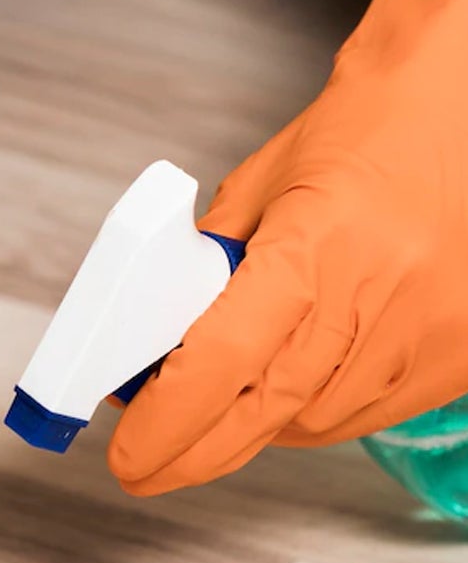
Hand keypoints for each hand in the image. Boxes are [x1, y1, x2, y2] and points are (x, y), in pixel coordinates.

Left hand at [110, 0, 467, 495]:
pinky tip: (288, 400)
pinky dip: (316, 417)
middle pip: (263, 413)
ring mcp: (426, 330)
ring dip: (255, 430)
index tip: (128, 453)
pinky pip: (368, 415)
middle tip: (148, 465)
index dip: (167, 422)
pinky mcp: (458, 352)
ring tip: (220, 412)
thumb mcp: (261, 188)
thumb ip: (209, 267)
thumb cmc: (370, 126)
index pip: (221, 364)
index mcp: (315, 247)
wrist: (467, 97)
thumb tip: (158, 338)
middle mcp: (377, 295)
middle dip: (193, 452)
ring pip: (313, 423)